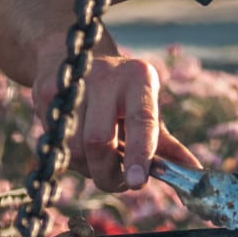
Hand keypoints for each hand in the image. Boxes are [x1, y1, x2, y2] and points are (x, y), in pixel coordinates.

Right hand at [29, 36, 198, 192]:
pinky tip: (77, 144)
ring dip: (88, 168)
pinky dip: (69, 157)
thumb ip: (165, 144)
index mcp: (138, 78)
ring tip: (99, 161)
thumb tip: (192, 171)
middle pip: (99, 140)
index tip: (138, 182)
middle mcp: (105, 75)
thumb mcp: (144, 108)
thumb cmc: (118, 92)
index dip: (139, 154)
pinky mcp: (45, 94)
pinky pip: (56, 144)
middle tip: (119, 182)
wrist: (71, 53)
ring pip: (74, 148)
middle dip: (107, 172)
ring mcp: (72, 83)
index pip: (141, 120)